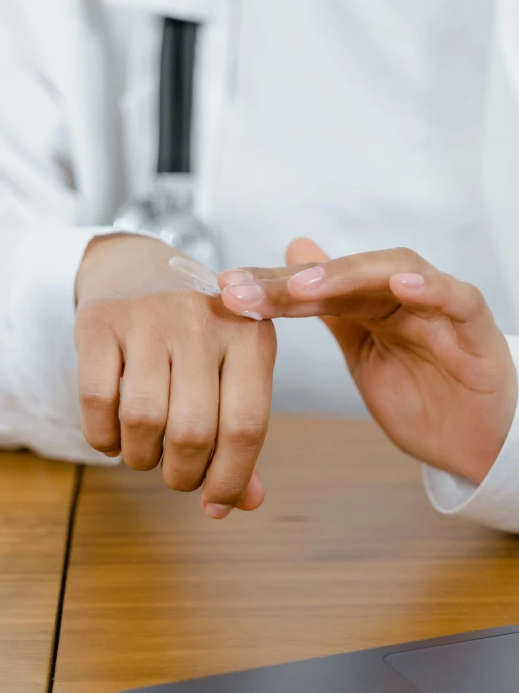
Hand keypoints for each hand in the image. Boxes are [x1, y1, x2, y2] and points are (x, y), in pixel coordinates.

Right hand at [75, 234, 275, 517]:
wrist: (141, 268)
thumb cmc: (198, 335)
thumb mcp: (234, 369)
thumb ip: (242, 432)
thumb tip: (245, 502)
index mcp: (252, 334)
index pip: (247, 425)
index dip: (230, 479)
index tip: (215, 504)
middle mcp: (204, 319)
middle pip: (193, 431)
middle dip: (182, 474)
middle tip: (176, 473)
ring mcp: (150, 315)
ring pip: (143, 420)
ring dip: (141, 458)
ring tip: (146, 452)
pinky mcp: (101, 320)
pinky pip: (97, 402)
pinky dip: (103, 438)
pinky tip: (114, 435)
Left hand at [219, 238, 516, 483]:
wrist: (472, 442)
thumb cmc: (420, 394)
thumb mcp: (363, 352)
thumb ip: (330, 308)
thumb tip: (292, 258)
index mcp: (369, 303)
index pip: (316, 286)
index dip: (271, 287)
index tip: (224, 292)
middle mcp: (401, 295)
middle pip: (345, 273)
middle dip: (293, 281)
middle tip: (245, 289)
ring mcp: (438, 306)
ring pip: (394, 272)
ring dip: (349, 275)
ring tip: (305, 283)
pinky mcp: (476, 328)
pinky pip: (457, 299)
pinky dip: (432, 289)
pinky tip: (400, 286)